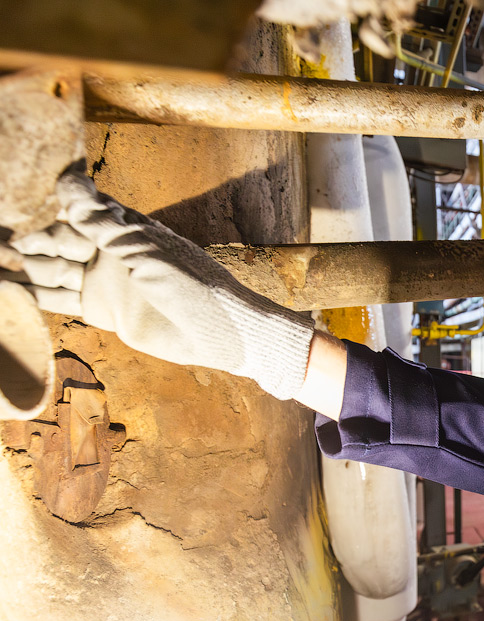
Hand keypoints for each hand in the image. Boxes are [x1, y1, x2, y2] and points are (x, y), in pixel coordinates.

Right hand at [0, 168, 313, 399]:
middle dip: (37, 238)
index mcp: (127, 226)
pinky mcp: (102, 311)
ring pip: (54, 269)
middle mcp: (111, 250)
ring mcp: (104, 281)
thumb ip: (102, 223)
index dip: (58, 204)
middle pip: (60, 238)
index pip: (81, 207)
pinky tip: (6, 289)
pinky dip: (32, 296)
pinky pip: (60, 301)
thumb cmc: (192, 283)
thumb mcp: (144, 250)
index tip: (30, 196)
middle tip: (13, 241)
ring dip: (27, 265)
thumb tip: (68, 183)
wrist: (220, 333)